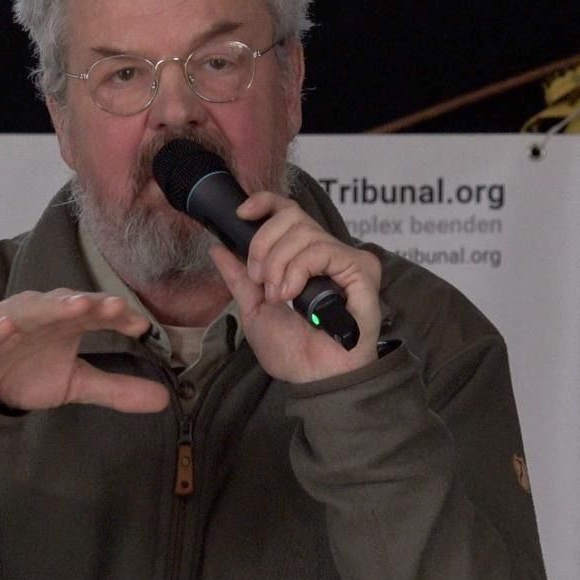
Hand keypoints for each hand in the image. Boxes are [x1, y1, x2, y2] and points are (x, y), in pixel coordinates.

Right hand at [0, 289, 168, 412]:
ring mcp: (12, 321)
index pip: (98, 314)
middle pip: (70, 304)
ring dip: (54, 306)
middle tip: (116, 306)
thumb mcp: (75, 384)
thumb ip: (116, 389)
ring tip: (75, 306)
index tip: (143, 326)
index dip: (118, 317)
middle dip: (92, 304)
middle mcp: (43, 315)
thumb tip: (166, 399)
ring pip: (34, 309)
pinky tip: (8, 324)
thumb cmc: (24, 371)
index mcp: (67, 323)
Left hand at [210, 193, 380, 383]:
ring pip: (304, 232)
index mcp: (304, 258)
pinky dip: (299, 270)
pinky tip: (294, 295)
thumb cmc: (292, 351)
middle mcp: (328, 253)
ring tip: (279, 296)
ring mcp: (346, 260)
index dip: (265, 203)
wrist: (312, 377)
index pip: (289, 211)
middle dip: (264, 245)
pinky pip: (323, 250)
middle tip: (261, 280)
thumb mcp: (253, 309)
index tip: (241, 213)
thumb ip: (239, 277)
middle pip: (292, 216)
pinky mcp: (362, 270)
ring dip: (280, 264)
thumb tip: (218, 247)